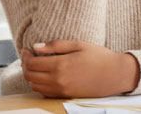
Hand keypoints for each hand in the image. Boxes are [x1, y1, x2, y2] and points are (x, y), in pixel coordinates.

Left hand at [20, 40, 139, 97]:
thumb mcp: (79, 45)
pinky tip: (45, 76)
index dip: (25, 56)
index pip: (32, 63)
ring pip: (34, 85)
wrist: (115, 74)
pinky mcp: (65, 96)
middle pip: (29, 75)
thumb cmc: (100, 57)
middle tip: (28, 57)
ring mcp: (60, 90)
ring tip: (36, 66)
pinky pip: (44, 92)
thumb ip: (56, 45)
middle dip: (25, 66)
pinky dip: (39, 84)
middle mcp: (57, 80)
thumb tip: (36, 46)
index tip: (26, 50)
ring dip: (31, 76)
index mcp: (60, 65)